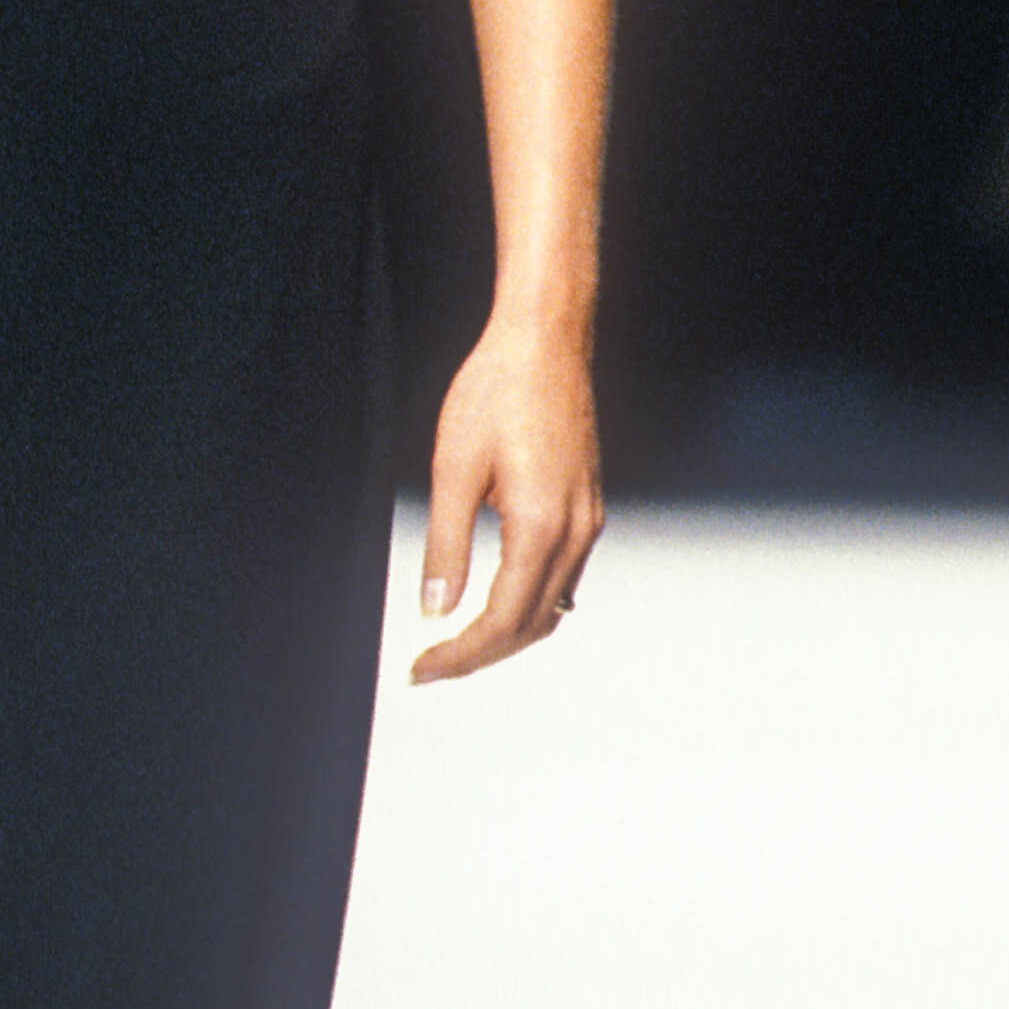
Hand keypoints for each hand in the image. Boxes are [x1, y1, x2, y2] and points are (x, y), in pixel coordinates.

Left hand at [411, 320, 600, 684]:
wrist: (544, 340)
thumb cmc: (496, 390)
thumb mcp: (453, 468)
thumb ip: (445, 545)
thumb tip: (435, 608)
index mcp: (541, 525)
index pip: (502, 620)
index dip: (460, 655)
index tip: (420, 669)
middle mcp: (575, 529)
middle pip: (532, 624)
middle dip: (480, 654)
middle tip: (429, 665)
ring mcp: (588, 518)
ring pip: (552, 605)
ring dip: (507, 633)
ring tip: (456, 643)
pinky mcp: (586, 505)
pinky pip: (563, 576)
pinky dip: (528, 603)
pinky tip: (495, 601)